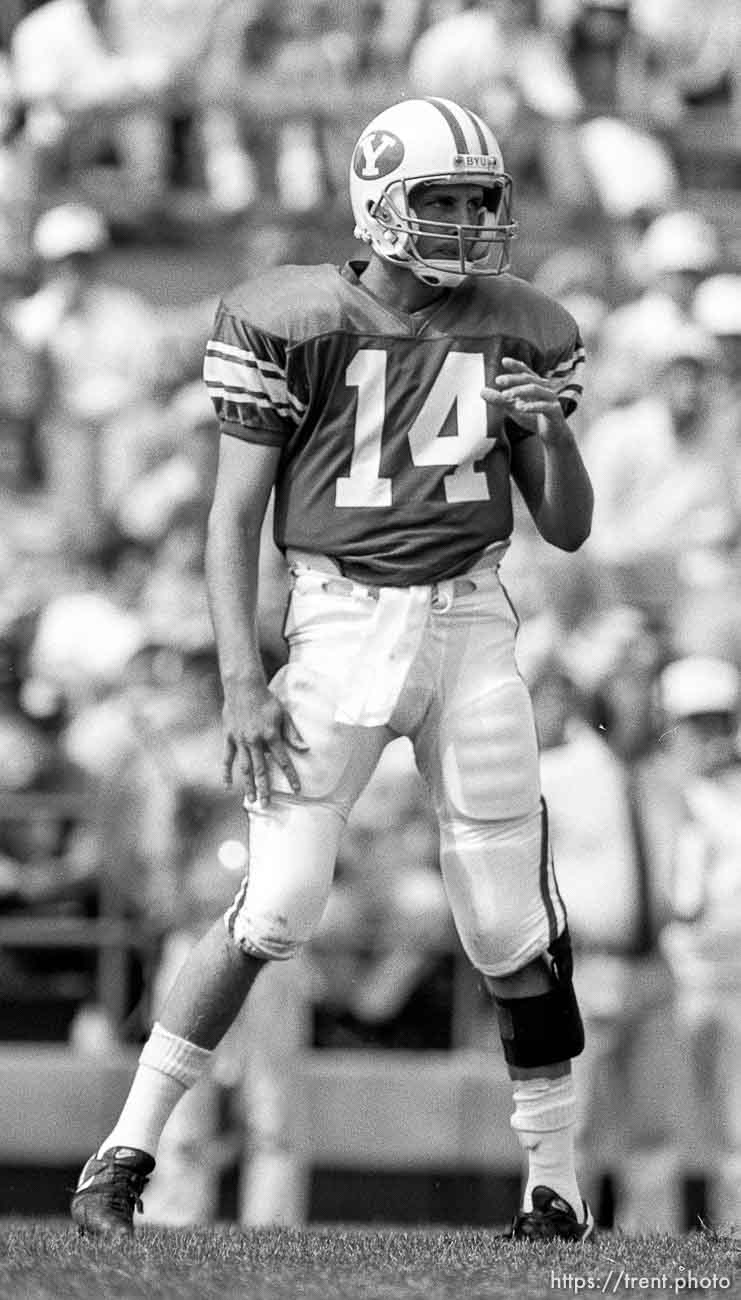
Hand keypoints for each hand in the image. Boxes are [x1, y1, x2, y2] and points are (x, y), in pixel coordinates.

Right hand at [222, 675, 307, 806]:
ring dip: (248, 785)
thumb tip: (305, 749)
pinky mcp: (229, 738)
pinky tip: (227, 785)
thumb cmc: (267, 700)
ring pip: (245, 768)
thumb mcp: (284, 715)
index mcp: (271, 735)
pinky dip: (226, 772)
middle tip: (267, 804)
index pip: (283, 760)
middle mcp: (255, 741)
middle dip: (265, 788)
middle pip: (261, 770)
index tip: (297, 789)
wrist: (244, 687)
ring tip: (250, 800)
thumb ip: (292, 734)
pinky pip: (227, 758)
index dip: (291, 776)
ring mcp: (240, 741)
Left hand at [482, 357, 570, 443]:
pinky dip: (532, 406)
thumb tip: (482, 391)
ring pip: (536, 390)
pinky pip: (544, 406)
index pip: (525, 372)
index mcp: (535, 385)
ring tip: (505, 395)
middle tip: (498, 380)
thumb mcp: (514, 408)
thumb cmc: (534, 418)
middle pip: (528, 379)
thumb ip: (500, 400)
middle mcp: (544, 388)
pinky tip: (520, 407)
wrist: (553, 435)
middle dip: (513, 378)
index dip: (515, 366)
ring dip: (520, 391)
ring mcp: (551, 399)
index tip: (504, 361)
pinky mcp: (555, 411)